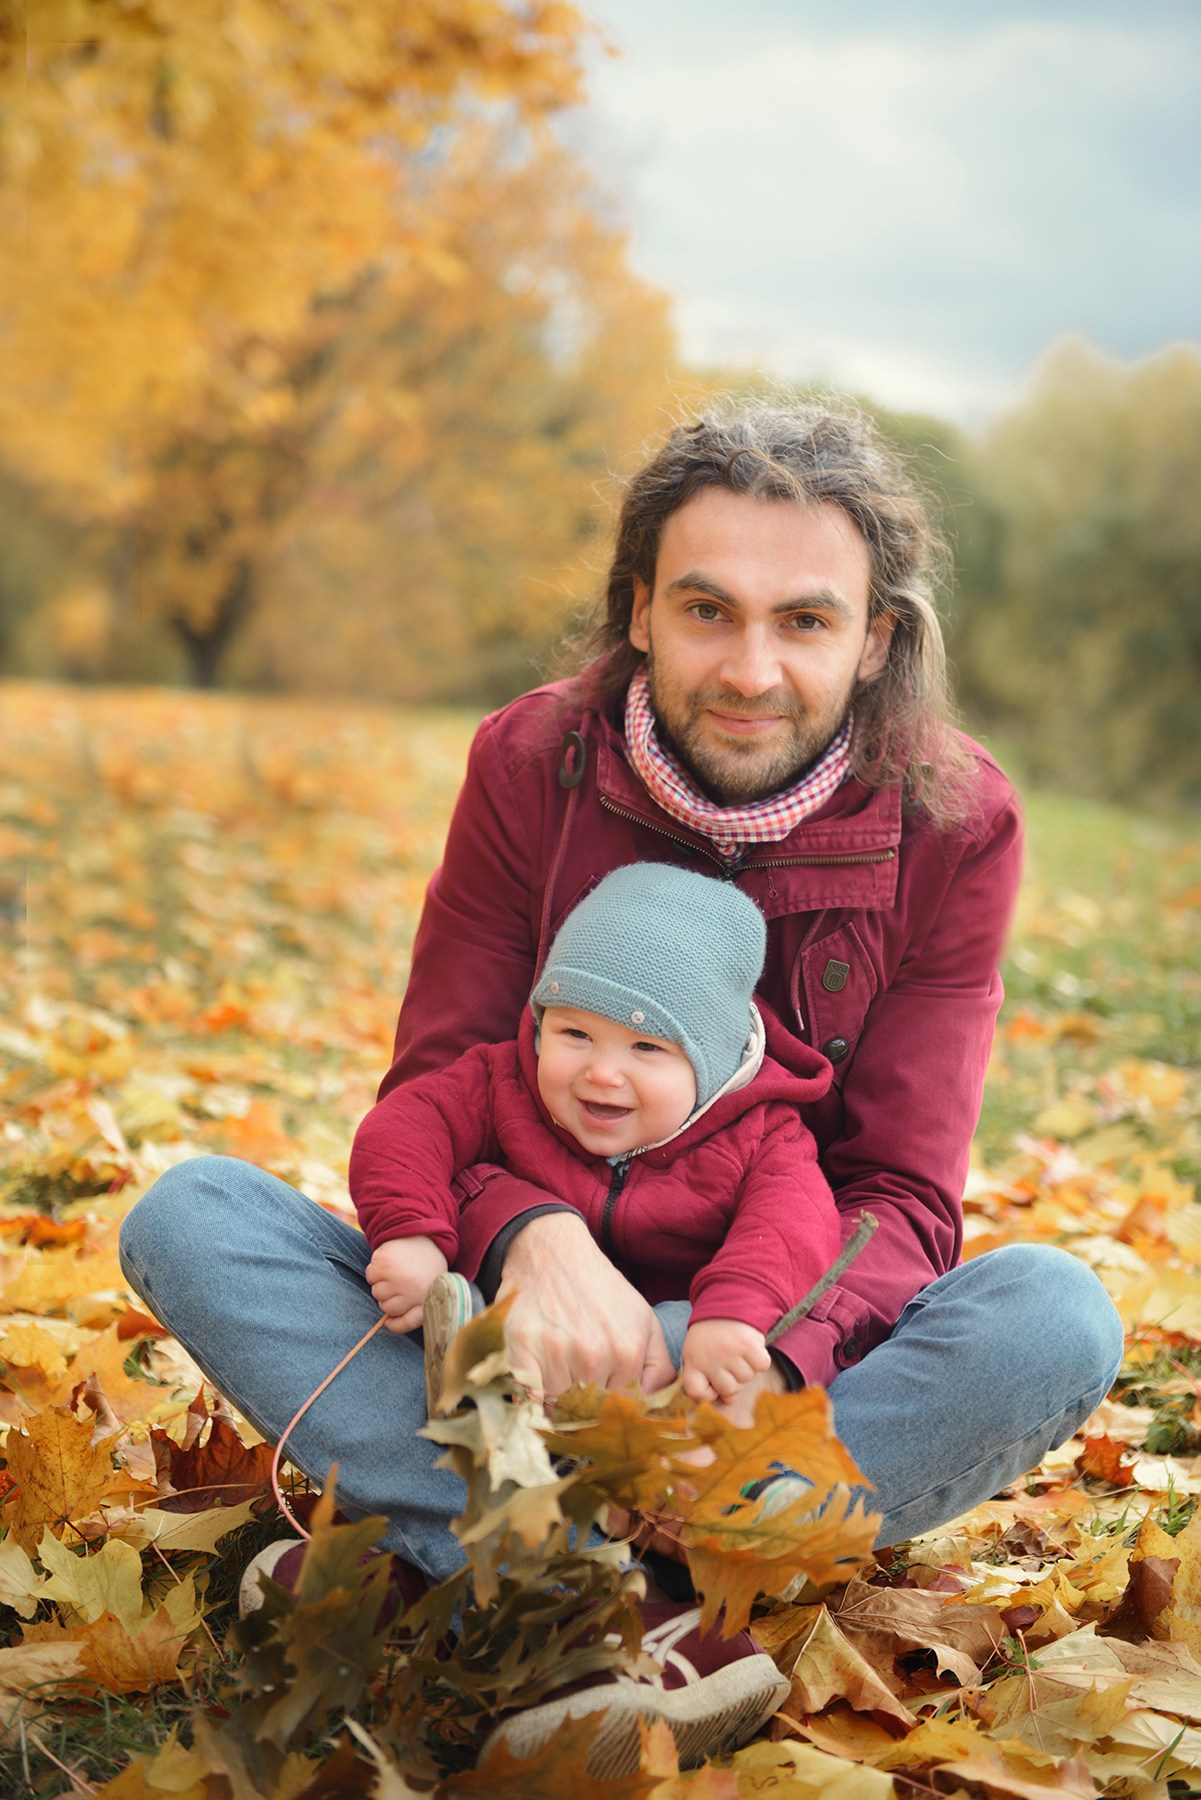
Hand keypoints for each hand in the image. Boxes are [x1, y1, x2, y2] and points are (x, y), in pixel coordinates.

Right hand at [366, 1235, 447, 1333]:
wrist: (426, 1234)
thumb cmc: (426, 1266)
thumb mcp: (430, 1289)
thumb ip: (415, 1309)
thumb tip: (388, 1323)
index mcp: (426, 1300)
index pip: (405, 1323)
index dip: (396, 1324)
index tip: (391, 1321)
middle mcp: (412, 1292)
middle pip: (386, 1308)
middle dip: (389, 1297)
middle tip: (399, 1282)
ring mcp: (398, 1278)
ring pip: (376, 1292)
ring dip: (381, 1283)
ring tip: (395, 1271)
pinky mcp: (385, 1263)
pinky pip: (370, 1276)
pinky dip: (375, 1270)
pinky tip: (388, 1262)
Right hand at [498, 1212, 675, 1400]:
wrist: (554, 1253)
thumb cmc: (600, 1289)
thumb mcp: (643, 1318)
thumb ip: (659, 1364)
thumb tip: (653, 1402)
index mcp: (626, 1350)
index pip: (621, 1404)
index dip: (612, 1395)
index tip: (604, 1384)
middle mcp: (592, 1354)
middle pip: (590, 1407)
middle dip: (587, 1396)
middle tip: (580, 1370)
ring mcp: (555, 1352)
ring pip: (559, 1401)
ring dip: (559, 1391)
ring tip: (561, 1359)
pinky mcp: (522, 1348)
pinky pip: (530, 1396)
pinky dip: (533, 1394)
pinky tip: (539, 1373)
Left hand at [680, 1317, 771, 1405]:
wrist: (727, 1300)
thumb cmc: (712, 1333)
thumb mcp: (697, 1351)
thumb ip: (705, 1379)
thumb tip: (729, 1399)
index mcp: (693, 1360)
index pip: (697, 1393)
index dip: (708, 1393)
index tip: (712, 1382)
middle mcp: (710, 1358)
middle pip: (729, 1390)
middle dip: (732, 1378)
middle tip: (728, 1359)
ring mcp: (730, 1352)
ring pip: (747, 1378)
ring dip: (746, 1366)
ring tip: (738, 1349)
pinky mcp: (749, 1345)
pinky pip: (761, 1366)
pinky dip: (760, 1358)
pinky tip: (750, 1346)